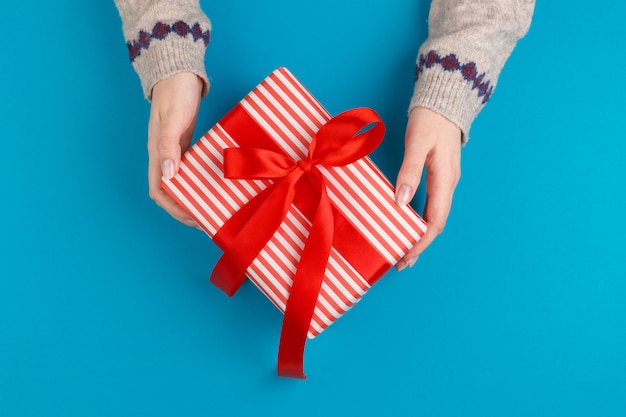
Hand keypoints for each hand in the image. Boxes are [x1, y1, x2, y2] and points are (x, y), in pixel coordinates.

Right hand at [147, 72, 202, 226]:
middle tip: (207, 219)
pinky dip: (198, 180)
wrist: (178, 73)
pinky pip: (189, 169)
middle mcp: (163, 157)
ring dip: (193, 197)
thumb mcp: (173, 119)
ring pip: (180, 182)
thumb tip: (167, 175)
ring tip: (211, 207)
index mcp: (156, 154)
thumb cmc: (175, 93)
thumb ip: (168, 146)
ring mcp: (174, 151)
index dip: (174, 208)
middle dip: (185, 209)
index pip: (159, 192)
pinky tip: (213, 184)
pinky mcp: (184, 144)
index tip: (193, 217)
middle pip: (170, 192)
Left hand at [395, 106, 461, 270]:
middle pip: (436, 223)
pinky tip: (408, 223)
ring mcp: (445, 180)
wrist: (444, 100)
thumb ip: (409, 172)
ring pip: (434, 215)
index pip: (435, 222)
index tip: (406, 257)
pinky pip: (431, 204)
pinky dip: (419, 218)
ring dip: (419, 234)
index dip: (421, 243)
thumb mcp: (417, 144)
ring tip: (403, 248)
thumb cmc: (430, 120)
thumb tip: (401, 202)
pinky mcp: (439, 175)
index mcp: (445, 180)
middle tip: (401, 261)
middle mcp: (448, 185)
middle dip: (420, 244)